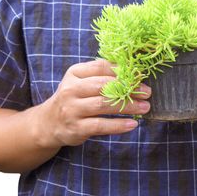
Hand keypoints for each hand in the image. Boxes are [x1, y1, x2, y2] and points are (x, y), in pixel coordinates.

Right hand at [35, 59, 150, 148]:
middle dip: (128, 88)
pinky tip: (133, 124)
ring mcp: (72, 110)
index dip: (122, 71)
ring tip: (145, 106)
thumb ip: (101, 73)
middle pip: (104, 86)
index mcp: (75, 73)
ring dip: (127, 106)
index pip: (101, 67)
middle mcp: (71, 90)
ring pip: (103, 105)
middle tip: (147, 92)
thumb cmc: (73, 98)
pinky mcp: (76, 128)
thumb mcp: (81, 81)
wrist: (48, 123)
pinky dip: (118, 125)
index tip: (140, 75)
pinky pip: (100, 126)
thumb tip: (132, 68)